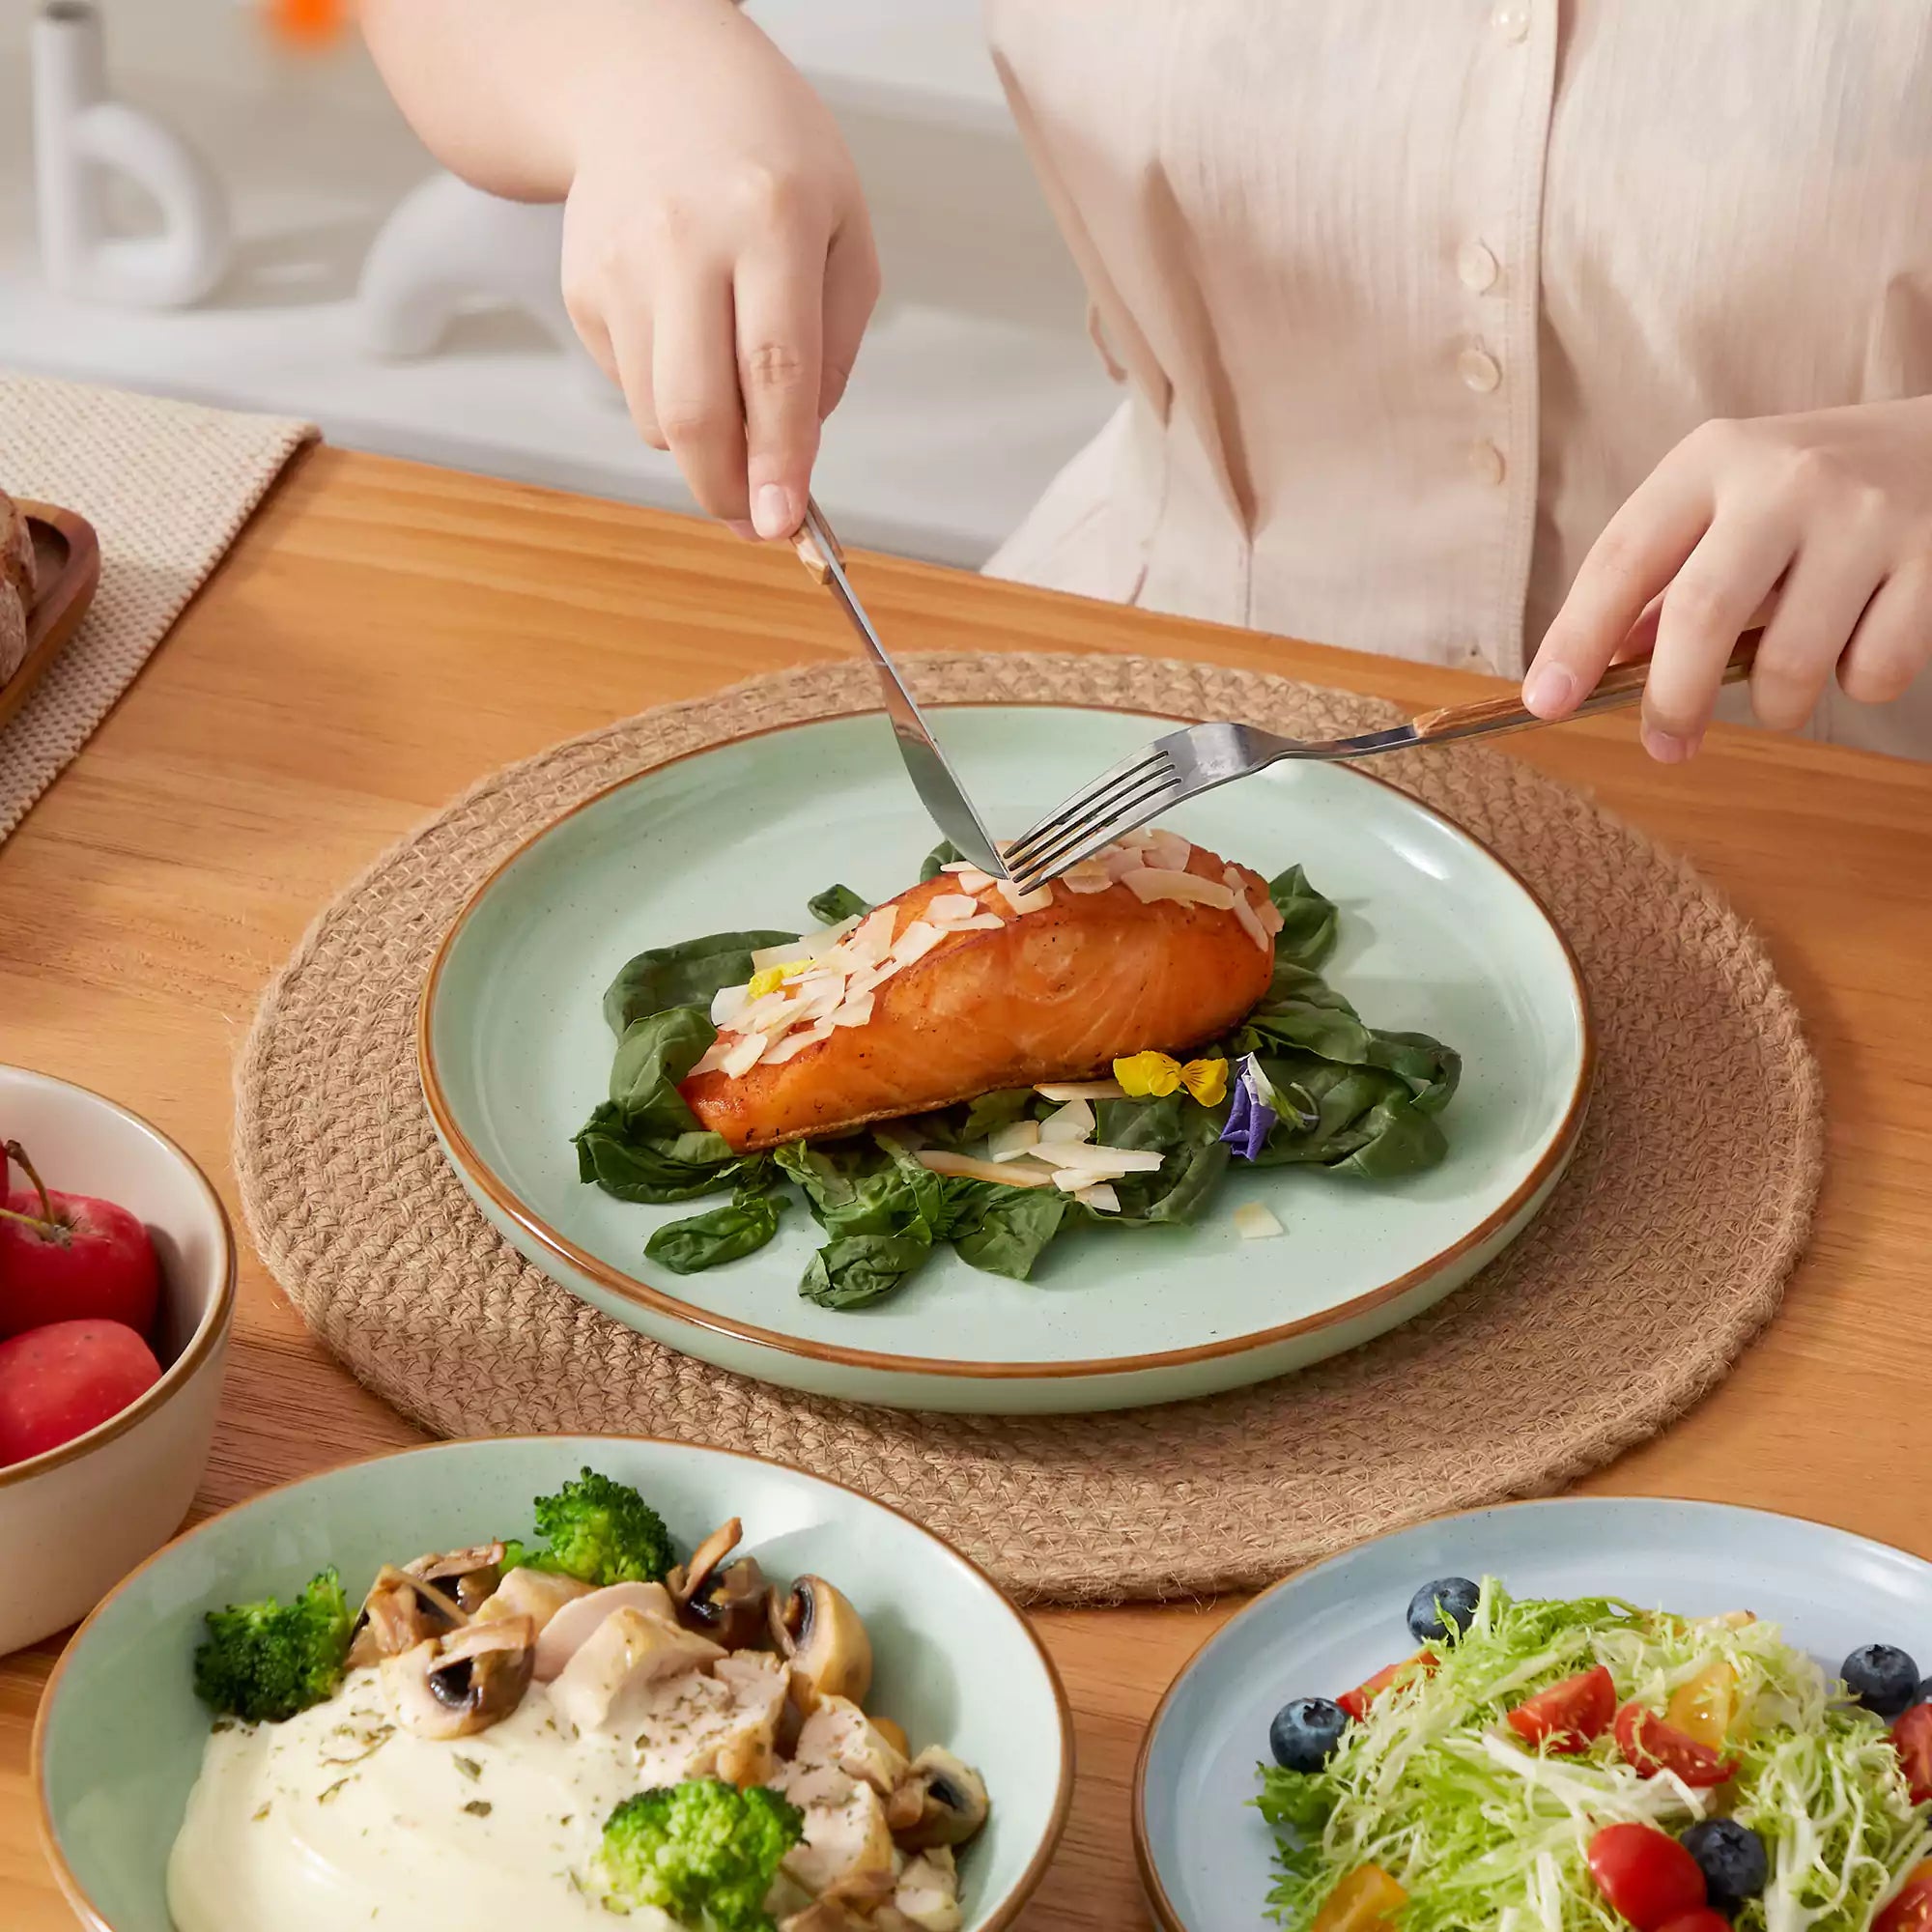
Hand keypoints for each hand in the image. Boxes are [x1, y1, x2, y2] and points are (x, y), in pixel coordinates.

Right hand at [558, 0, 877, 537]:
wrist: (649, 80)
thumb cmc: (765, 158)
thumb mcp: (843, 232)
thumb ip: (833, 348)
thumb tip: (795, 453)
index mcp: (771, 218)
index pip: (775, 369)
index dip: (779, 461)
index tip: (783, 523)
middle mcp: (685, 239)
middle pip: (695, 409)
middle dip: (727, 489)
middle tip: (755, 520)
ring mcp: (621, 264)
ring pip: (658, 417)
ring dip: (702, 443)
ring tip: (733, 390)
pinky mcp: (582, 286)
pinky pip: (630, 387)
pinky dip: (667, 394)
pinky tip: (686, 334)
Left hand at [1521, 397, 1931, 759]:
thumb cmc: (1813, 493)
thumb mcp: (1728, 507)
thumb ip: (1666, 582)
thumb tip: (1597, 671)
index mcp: (1712, 461)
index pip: (1622, 558)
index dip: (1575, 639)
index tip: (1545, 703)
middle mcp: (1785, 478)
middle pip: (1700, 615)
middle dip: (1672, 701)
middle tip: (1666, 745)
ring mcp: (1865, 514)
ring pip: (1791, 662)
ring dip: (1777, 705)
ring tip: (1783, 689)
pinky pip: (1874, 669)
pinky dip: (1859, 684)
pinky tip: (1861, 645)